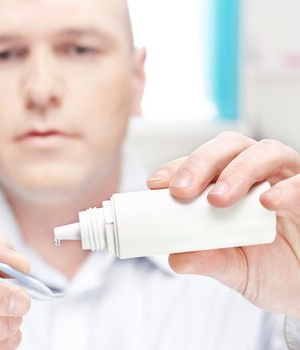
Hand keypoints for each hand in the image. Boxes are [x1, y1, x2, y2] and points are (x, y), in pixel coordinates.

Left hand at [147, 132, 299, 317]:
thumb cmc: (274, 270)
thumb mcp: (237, 270)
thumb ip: (210, 260)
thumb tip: (176, 258)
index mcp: (234, 185)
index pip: (204, 164)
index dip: (179, 167)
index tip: (156, 184)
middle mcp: (260, 175)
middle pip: (229, 147)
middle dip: (201, 164)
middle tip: (181, 191)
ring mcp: (289, 179)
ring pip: (265, 152)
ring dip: (237, 171)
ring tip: (217, 200)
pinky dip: (288, 188)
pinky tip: (269, 201)